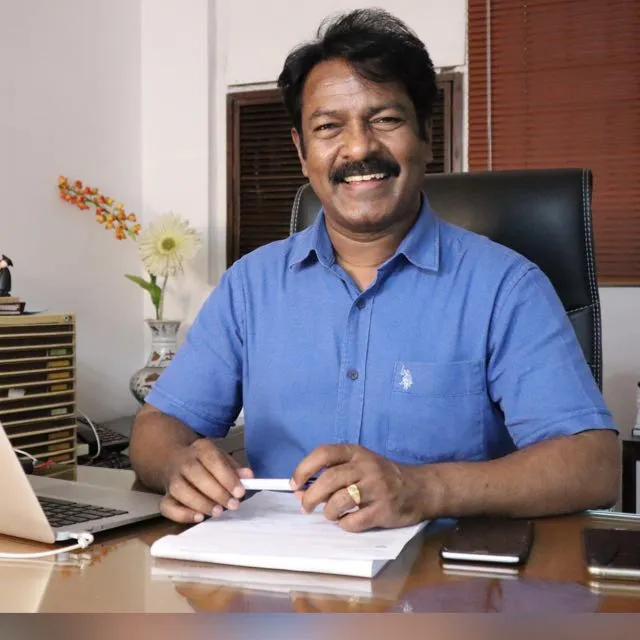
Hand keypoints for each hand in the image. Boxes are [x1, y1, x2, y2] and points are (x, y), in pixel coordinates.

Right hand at [160, 438, 253, 522]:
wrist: (176, 460)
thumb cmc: (206, 463)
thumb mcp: (222, 459)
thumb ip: (235, 469)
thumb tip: (249, 477)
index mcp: (201, 448)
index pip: (212, 460)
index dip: (226, 477)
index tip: (239, 492)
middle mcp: (183, 461)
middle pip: (195, 474)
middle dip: (216, 492)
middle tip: (232, 504)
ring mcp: (172, 479)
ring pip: (180, 490)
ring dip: (201, 503)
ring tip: (218, 511)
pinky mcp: (164, 496)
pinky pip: (167, 506)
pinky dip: (182, 514)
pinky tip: (198, 517)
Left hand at [290, 444, 427, 531]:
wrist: (420, 488)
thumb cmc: (383, 477)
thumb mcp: (360, 465)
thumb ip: (333, 473)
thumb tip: (301, 490)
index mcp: (356, 453)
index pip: (324, 453)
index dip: (304, 468)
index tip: (294, 484)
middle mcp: (366, 467)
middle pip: (328, 479)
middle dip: (311, 496)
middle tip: (305, 506)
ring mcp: (376, 488)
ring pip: (339, 501)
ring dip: (328, 512)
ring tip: (330, 514)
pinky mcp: (383, 509)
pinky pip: (354, 521)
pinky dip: (344, 524)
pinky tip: (348, 521)